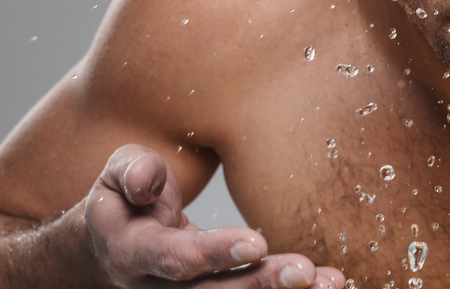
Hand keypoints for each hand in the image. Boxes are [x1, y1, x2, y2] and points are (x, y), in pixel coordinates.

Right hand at [84, 145, 344, 287]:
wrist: (117, 241)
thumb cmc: (127, 198)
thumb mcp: (118, 175)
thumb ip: (132, 172)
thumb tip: (146, 181)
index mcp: (133, 254)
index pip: (175, 259)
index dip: (214, 253)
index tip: (257, 242)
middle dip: (261, 284)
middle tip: (305, 272)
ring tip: (331, 282)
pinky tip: (327, 284)